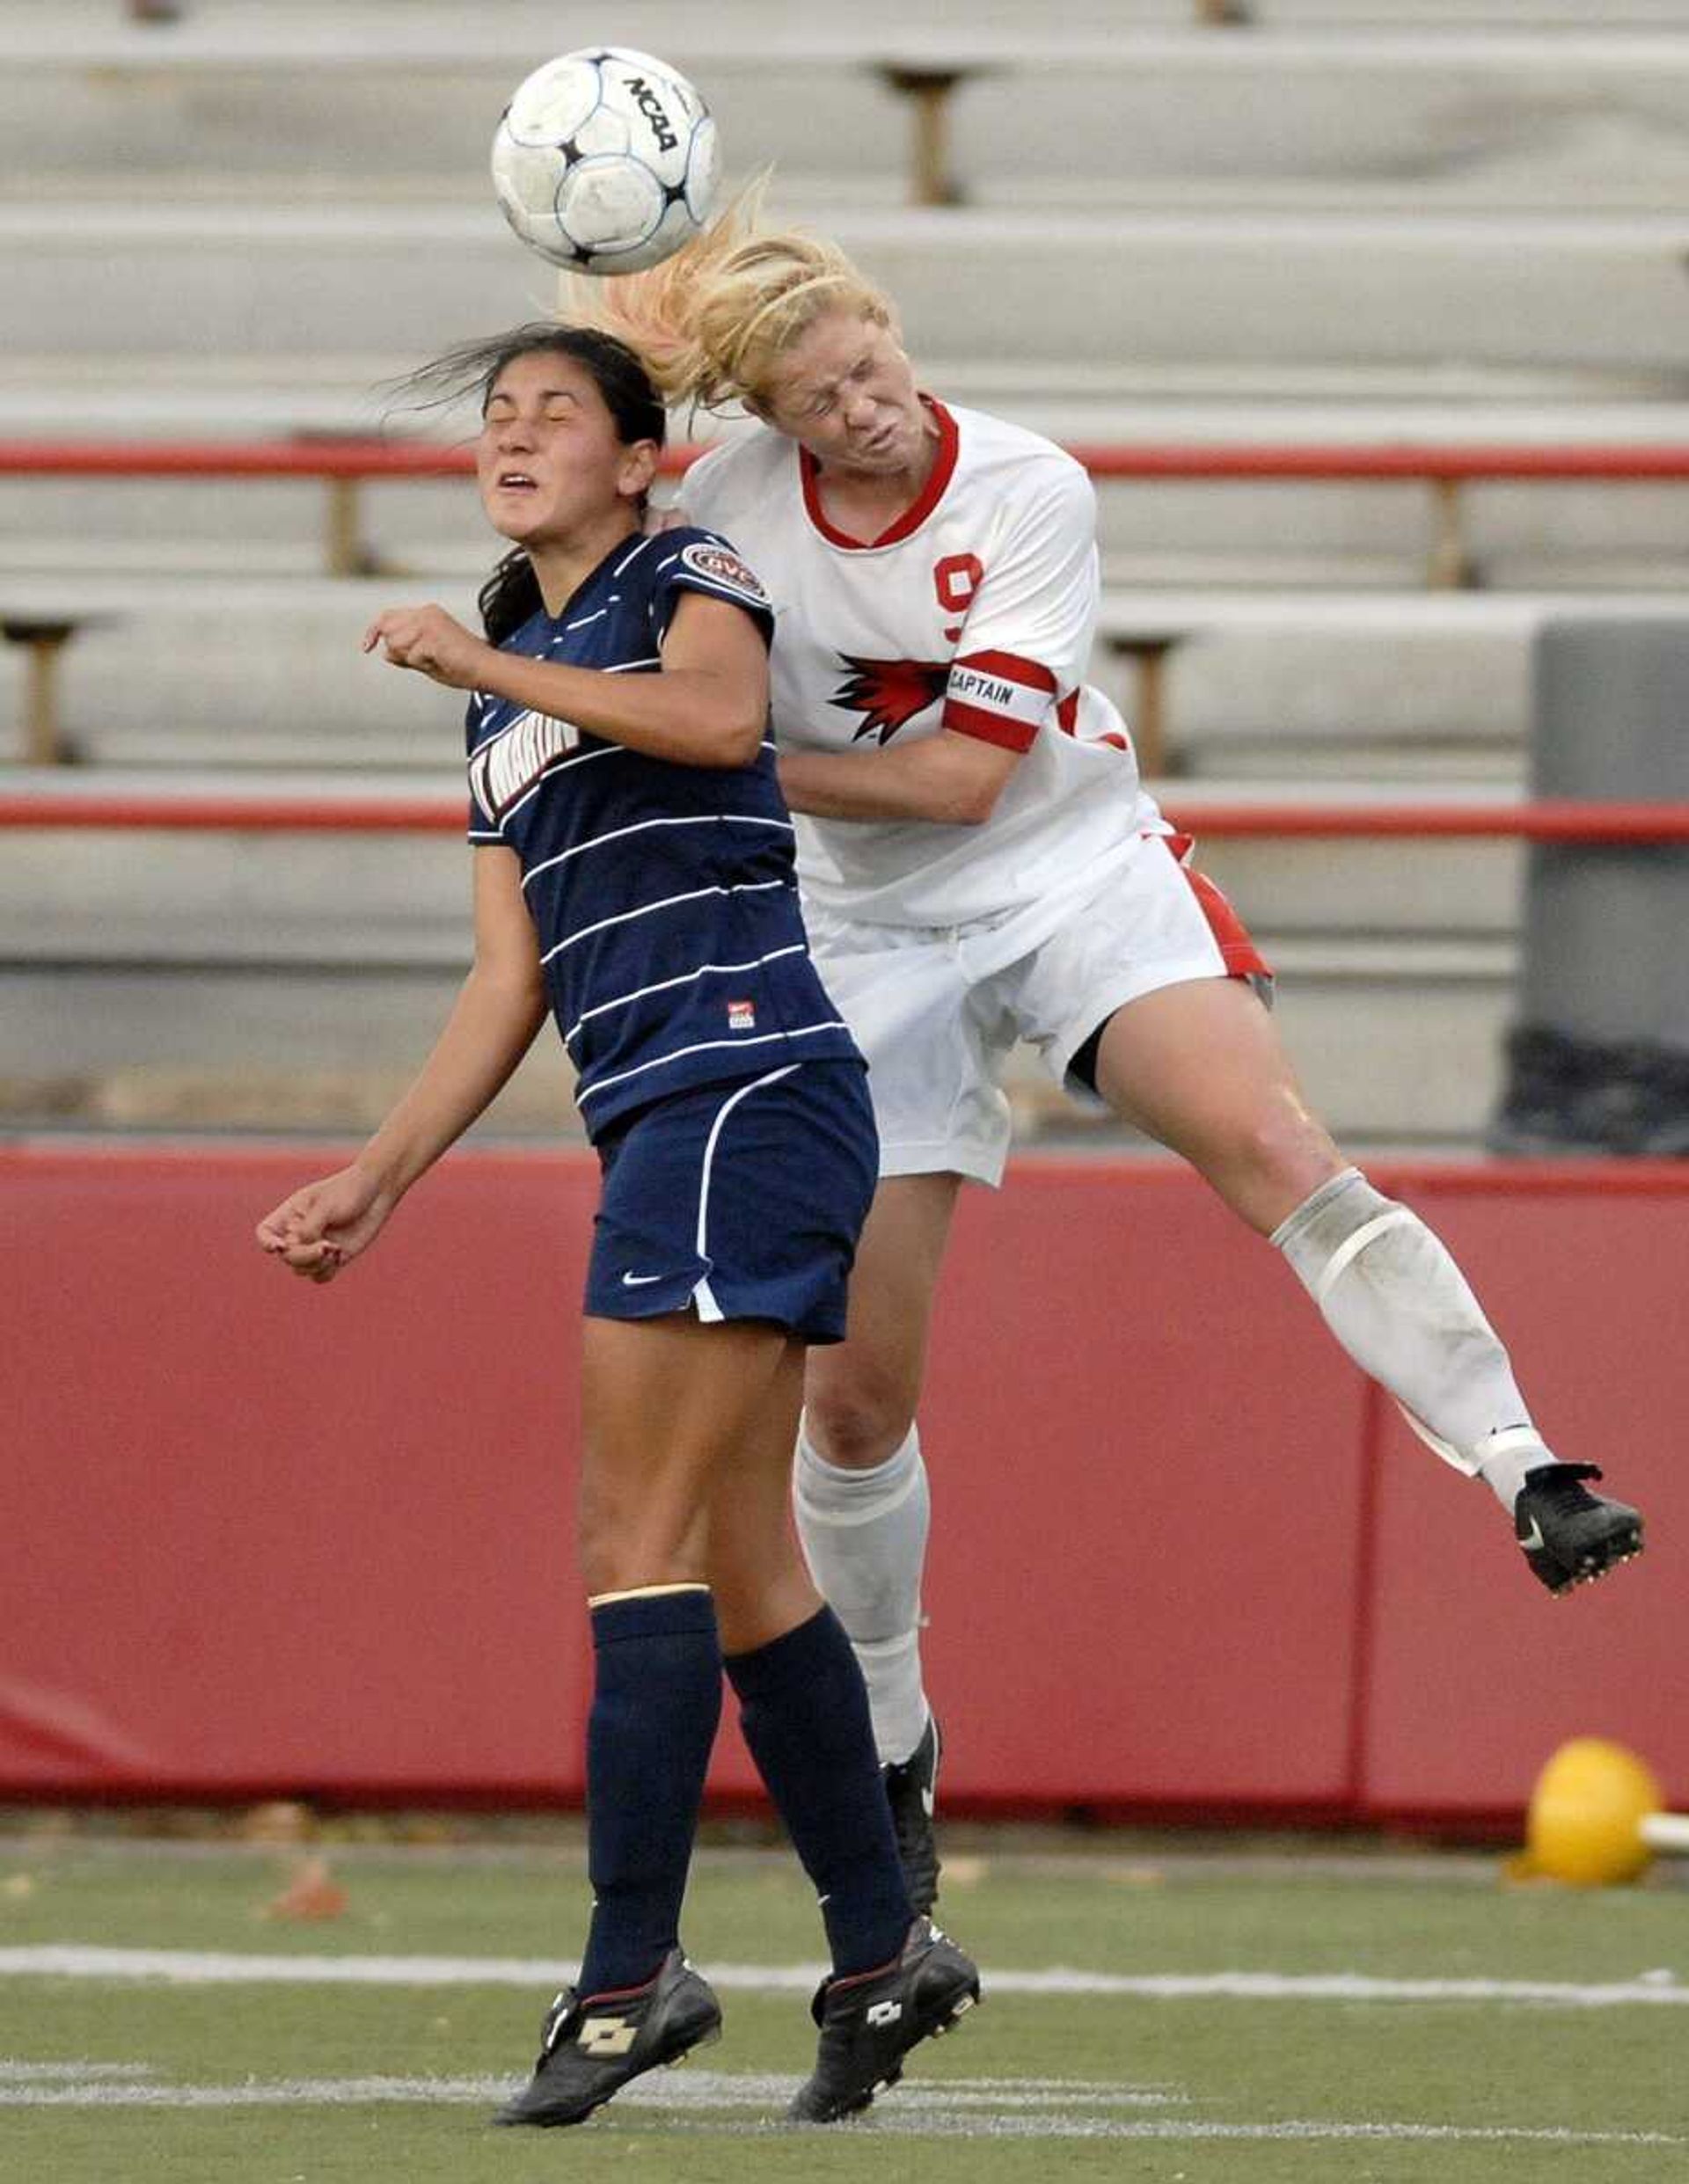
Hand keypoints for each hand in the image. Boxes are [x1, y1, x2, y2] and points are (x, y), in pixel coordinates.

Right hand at [254, 1164, 395, 1283]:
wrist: (378, 1192)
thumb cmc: (349, 1191)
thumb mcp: (326, 1206)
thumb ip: (310, 1229)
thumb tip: (304, 1247)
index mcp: (291, 1214)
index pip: (265, 1232)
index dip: (267, 1242)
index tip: (280, 1247)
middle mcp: (299, 1232)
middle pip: (287, 1256)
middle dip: (303, 1255)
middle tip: (326, 1246)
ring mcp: (315, 1246)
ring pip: (301, 1269)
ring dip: (316, 1264)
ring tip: (335, 1249)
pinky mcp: (333, 1257)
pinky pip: (320, 1275)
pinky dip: (327, 1270)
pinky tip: (340, 1255)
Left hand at [362, 604, 491, 690]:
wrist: (486, 668)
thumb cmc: (463, 667)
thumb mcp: (427, 659)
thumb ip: (406, 653)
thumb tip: (385, 653)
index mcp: (426, 613)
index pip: (388, 617)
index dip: (373, 631)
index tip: (366, 646)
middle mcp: (425, 613)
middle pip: (388, 632)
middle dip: (400, 651)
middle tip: (426, 659)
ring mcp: (427, 622)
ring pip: (396, 644)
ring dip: (412, 658)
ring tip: (436, 659)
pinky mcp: (430, 634)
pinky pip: (411, 656)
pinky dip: (423, 663)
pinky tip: (441, 660)